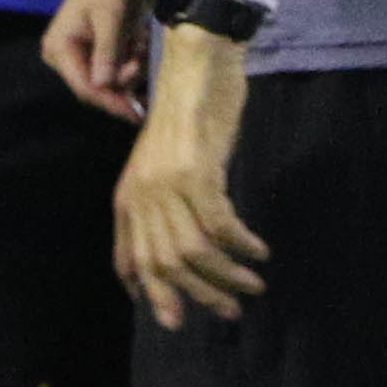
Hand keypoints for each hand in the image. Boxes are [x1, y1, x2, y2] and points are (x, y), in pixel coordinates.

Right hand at [41, 0, 149, 119]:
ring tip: (142, 46)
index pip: (83, 86)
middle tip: (143, 63)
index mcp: (59, 48)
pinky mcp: (97, 51)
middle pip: (95, 88)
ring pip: (109, 81)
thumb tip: (104, 85)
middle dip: (124, 83)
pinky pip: (116, 70)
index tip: (136, 114)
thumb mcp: (109, 17)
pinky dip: (132, 63)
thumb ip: (107, 52)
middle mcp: (65, 56)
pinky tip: (139, 46)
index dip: (110, 102)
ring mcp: (81, 55)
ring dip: (131, 70)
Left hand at [113, 26, 266, 325]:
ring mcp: (166, 185)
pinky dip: (241, 244)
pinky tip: (259, 251)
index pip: (130, 260)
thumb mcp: (163, 167)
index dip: (150, 292)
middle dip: (197, 296)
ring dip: (226, 277)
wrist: (195, 70)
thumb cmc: (186, 119)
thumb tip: (178, 249)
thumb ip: (162, 206)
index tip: (173, 317)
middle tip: (229, 313)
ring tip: (253, 287)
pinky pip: (220, 224)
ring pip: (191, 252)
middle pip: (162, 265)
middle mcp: (140, 196)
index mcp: (127, 198)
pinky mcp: (196, 173)